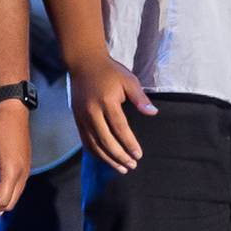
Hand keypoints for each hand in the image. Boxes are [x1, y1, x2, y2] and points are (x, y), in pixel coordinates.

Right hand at [68, 55, 156, 173]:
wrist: (84, 62)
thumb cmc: (110, 71)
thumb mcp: (129, 80)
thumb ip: (140, 98)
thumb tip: (153, 114)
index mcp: (106, 101)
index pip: (120, 128)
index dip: (129, 144)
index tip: (138, 155)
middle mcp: (92, 111)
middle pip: (106, 140)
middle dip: (119, 156)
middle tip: (131, 166)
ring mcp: (82, 116)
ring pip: (94, 144)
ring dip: (107, 158)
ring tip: (120, 168)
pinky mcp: (76, 119)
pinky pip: (85, 140)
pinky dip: (95, 152)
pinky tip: (105, 159)